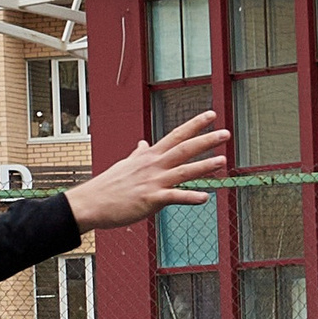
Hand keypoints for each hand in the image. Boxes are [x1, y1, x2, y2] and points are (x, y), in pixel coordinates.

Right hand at [66, 110, 229, 233]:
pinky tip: (205, 198)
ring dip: (204, 166)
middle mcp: (154, 166)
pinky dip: (189, 197)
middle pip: (184, 149)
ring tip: (223, 161)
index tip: (212, 115)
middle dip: (206, 140)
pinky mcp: (150, 200)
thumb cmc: (108, 186)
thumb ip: (138, 154)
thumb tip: (143, 143)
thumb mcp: (125, 165)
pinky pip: (173, 197)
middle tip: (226, 133)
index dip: (195, 125)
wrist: (90, 203)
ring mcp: (152, 182)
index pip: (176, 136)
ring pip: (183, 171)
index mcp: (149, 156)